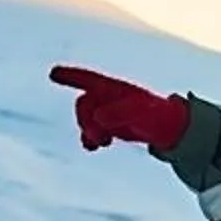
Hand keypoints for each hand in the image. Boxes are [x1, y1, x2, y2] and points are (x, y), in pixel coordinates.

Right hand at [49, 65, 190, 153]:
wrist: (168, 127)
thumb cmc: (155, 114)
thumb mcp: (140, 112)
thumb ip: (119, 112)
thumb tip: (98, 117)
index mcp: (112, 88)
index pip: (87, 79)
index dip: (70, 76)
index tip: (53, 73)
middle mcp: (106, 97)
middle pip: (84, 105)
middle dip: (87, 121)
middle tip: (103, 139)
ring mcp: (106, 111)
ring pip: (86, 119)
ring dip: (89, 131)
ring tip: (104, 143)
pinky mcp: (108, 126)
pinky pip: (90, 131)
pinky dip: (89, 139)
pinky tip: (92, 148)